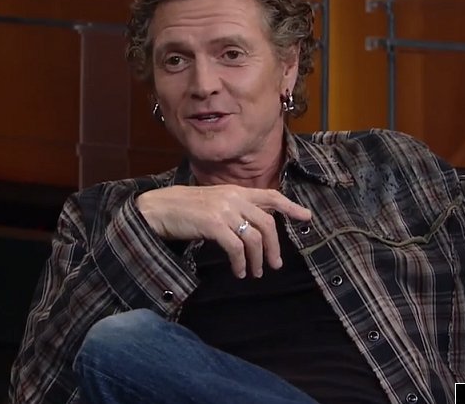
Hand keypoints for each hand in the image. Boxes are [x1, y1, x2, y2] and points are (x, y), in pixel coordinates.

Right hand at [136, 185, 311, 278]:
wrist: (158, 209)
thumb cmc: (184, 209)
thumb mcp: (214, 203)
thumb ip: (234, 209)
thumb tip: (254, 227)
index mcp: (235, 191)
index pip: (270, 196)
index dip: (290, 207)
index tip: (306, 217)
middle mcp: (233, 197)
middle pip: (267, 224)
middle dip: (274, 247)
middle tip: (275, 264)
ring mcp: (224, 210)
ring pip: (254, 238)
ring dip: (257, 259)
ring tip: (254, 273)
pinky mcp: (213, 224)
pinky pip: (236, 248)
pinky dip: (241, 263)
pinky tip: (239, 271)